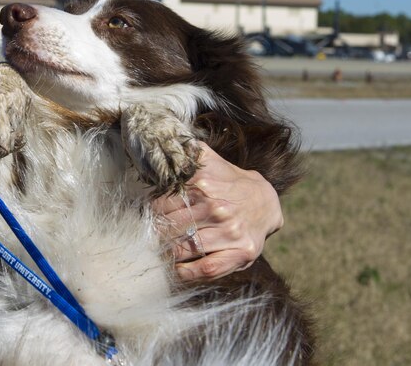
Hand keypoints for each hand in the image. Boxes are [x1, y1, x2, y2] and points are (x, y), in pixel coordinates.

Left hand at [151, 141, 282, 281]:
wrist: (266, 203)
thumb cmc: (229, 183)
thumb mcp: (210, 161)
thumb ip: (187, 151)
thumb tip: (163, 138)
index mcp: (204, 184)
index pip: (161, 204)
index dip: (148, 213)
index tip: (144, 218)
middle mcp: (216, 208)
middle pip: (169, 227)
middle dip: (155, 234)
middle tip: (148, 238)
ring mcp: (229, 233)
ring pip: (183, 248)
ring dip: (166, 253)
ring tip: (159, 252)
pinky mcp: (240, 254)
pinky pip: (205, 269)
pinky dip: (186, 272)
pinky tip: (177, 269)